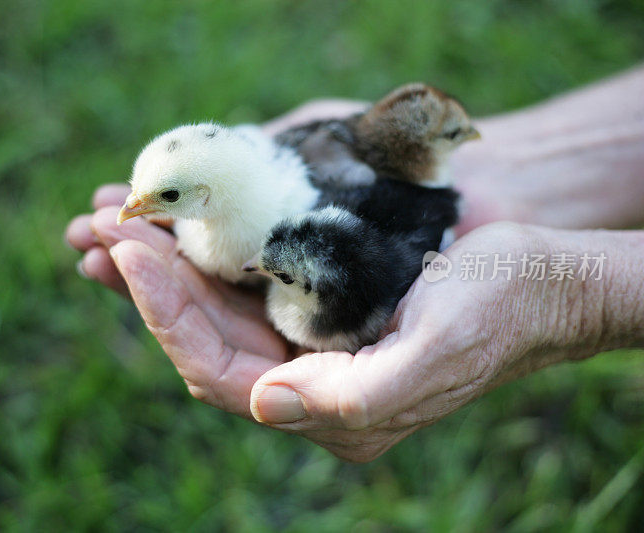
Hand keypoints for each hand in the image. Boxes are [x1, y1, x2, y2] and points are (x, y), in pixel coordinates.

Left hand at [66, 192, 608, 461]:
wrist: (537, 280)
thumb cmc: (497, 310)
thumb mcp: (438, 352)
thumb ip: (356, 399)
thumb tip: (265, 407)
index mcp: (332, 410)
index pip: (221, 373)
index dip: (168, 317)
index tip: (132, 254)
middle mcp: (308, 385)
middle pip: (204, 341)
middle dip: (153, 285)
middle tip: (110, 226)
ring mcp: (306, 346)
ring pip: (215, 313)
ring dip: (167, 268)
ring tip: (122, 221)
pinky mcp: (313, 308)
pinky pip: (239, 288)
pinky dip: (201, 257)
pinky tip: (172, 227)